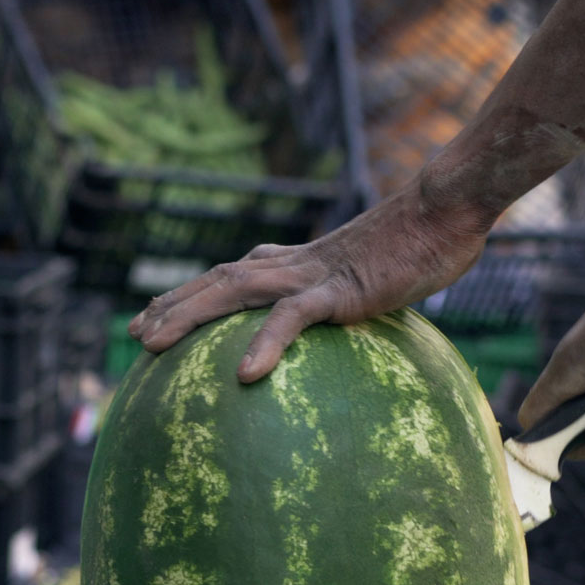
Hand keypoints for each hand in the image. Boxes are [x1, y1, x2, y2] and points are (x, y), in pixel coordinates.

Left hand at [128, 181, 492, 381]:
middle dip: (172, 306)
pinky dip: (266, 343)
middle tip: (135, 336)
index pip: (232, 274)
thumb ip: (354, 297)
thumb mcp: (379, 276)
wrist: (448, 209)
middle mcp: (294, 263)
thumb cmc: (425, 244)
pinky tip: (245, 375)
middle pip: (217, 281)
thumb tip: (352, 319)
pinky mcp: (339, 289)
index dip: (191, 294)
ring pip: (233, 291)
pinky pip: (293, 318)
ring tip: (152, 345)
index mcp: (300, 260)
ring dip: (187, 316)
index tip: (158, 316)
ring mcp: (312, 274)